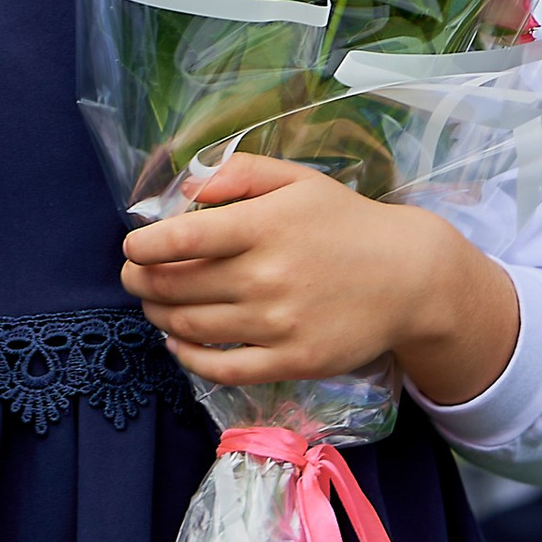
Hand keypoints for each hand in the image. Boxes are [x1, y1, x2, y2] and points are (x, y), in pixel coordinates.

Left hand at [120, 153, 521, 408]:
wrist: (409, 278)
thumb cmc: (345, 224)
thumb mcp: (298, 180)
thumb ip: (240, 173)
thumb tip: (186, 189)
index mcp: (266, 225)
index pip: (182, 239)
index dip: (143, 246)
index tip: (131, 248)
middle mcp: (268, 276)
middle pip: (177, 286)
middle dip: (142, 281)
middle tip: (133, 276)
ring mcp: (279, 324)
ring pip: (192, 326)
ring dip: (159, 315)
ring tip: (153, 304)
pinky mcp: (291, 361)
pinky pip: (222, 368)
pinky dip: (188, 357)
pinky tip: (178, 342)